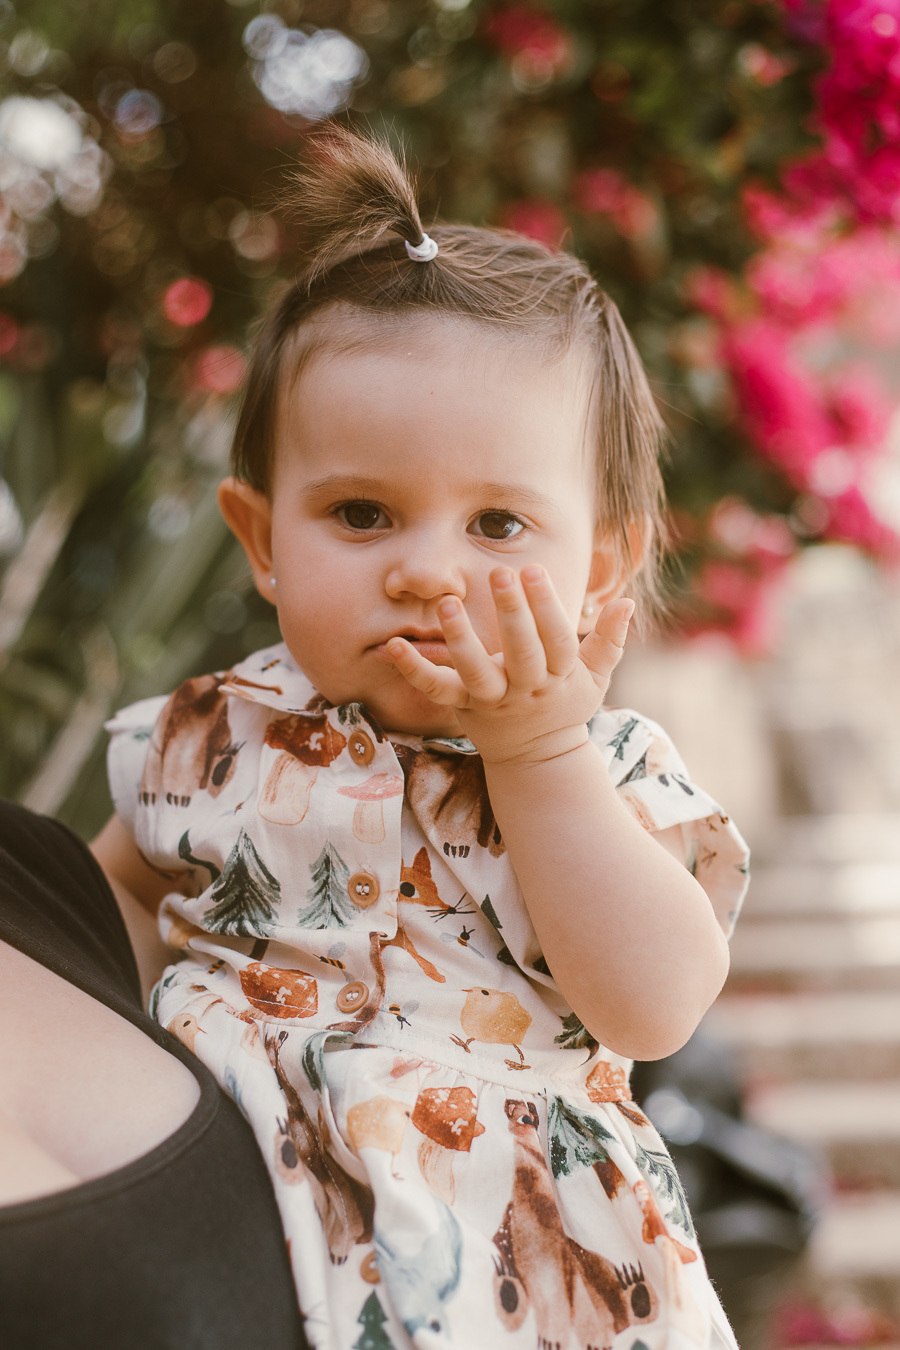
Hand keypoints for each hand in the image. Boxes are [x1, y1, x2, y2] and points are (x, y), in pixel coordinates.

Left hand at [385, 565, 633, 765]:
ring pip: (476, 672)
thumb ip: (610, 639)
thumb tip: (628, 601)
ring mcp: (491, 699)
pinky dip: (413, 670)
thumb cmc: (565, 703)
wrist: (536, 758)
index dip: (546, 607)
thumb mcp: (595, 675)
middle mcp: (525, 688)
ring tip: (447, 605)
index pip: (557, 639)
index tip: (534, 570)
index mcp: (559, 676)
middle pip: (521, 652)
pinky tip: (392, 646)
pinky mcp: (462, 707)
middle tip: (500, 575)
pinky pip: (436, 690)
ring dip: (460, 639)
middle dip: (512, 614)